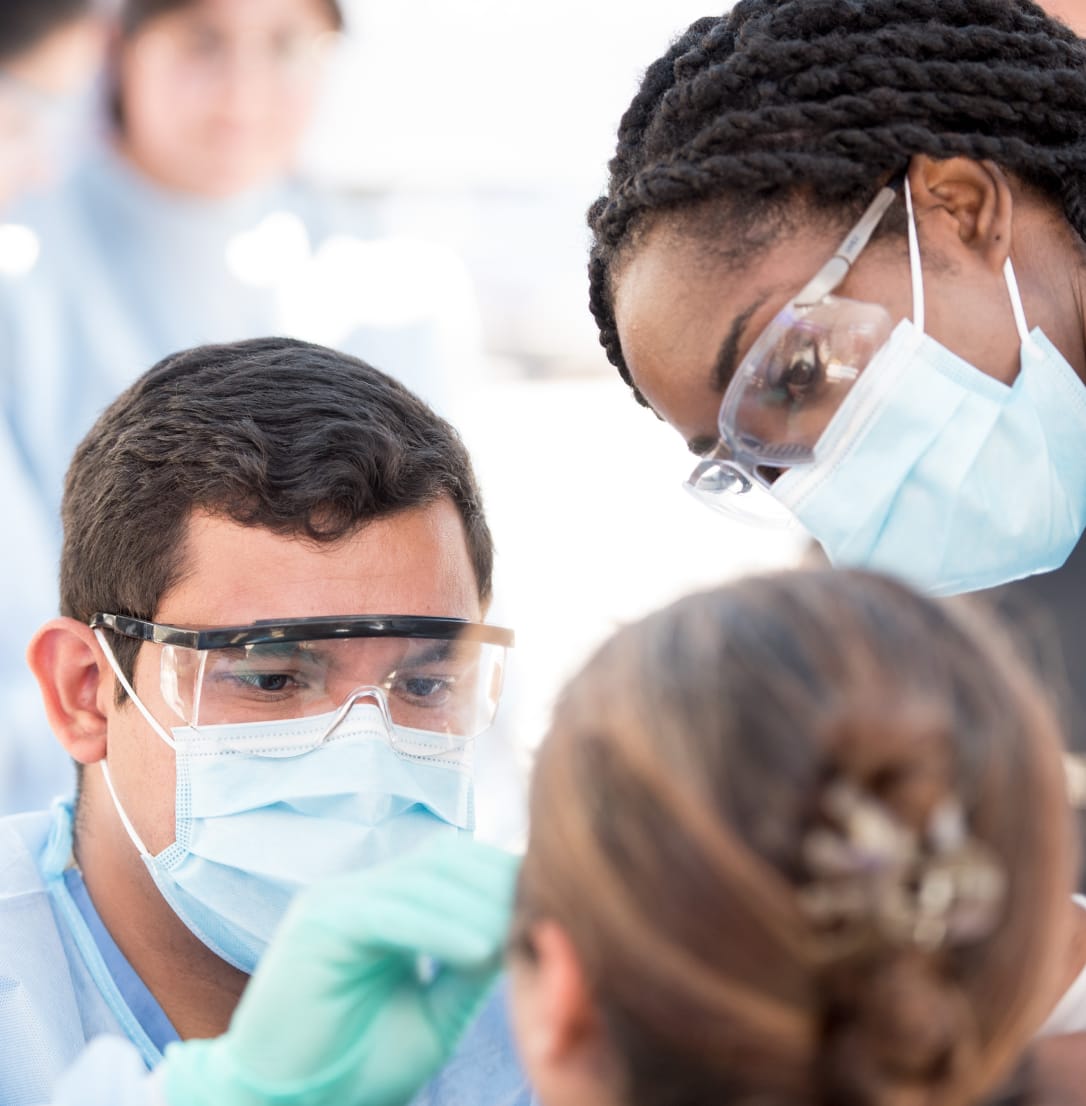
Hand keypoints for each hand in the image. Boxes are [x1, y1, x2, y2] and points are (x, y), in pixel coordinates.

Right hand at [161, 836, 518, 1105]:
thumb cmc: (356, 1066)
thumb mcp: (432, 1015)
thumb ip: (470, 972)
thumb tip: (522, 930)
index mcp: (386, 905)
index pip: (453, 866)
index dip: (500, 879)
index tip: (552, 902)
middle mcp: (361, 892)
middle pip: (444, 861)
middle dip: (497, 883)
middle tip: (546, 911)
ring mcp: (338, 901)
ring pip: (423, 881)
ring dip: (478, 905)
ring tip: (521, 933)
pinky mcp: (321, 925)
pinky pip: (391, 913)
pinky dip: (440, 928)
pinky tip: (481, 948)